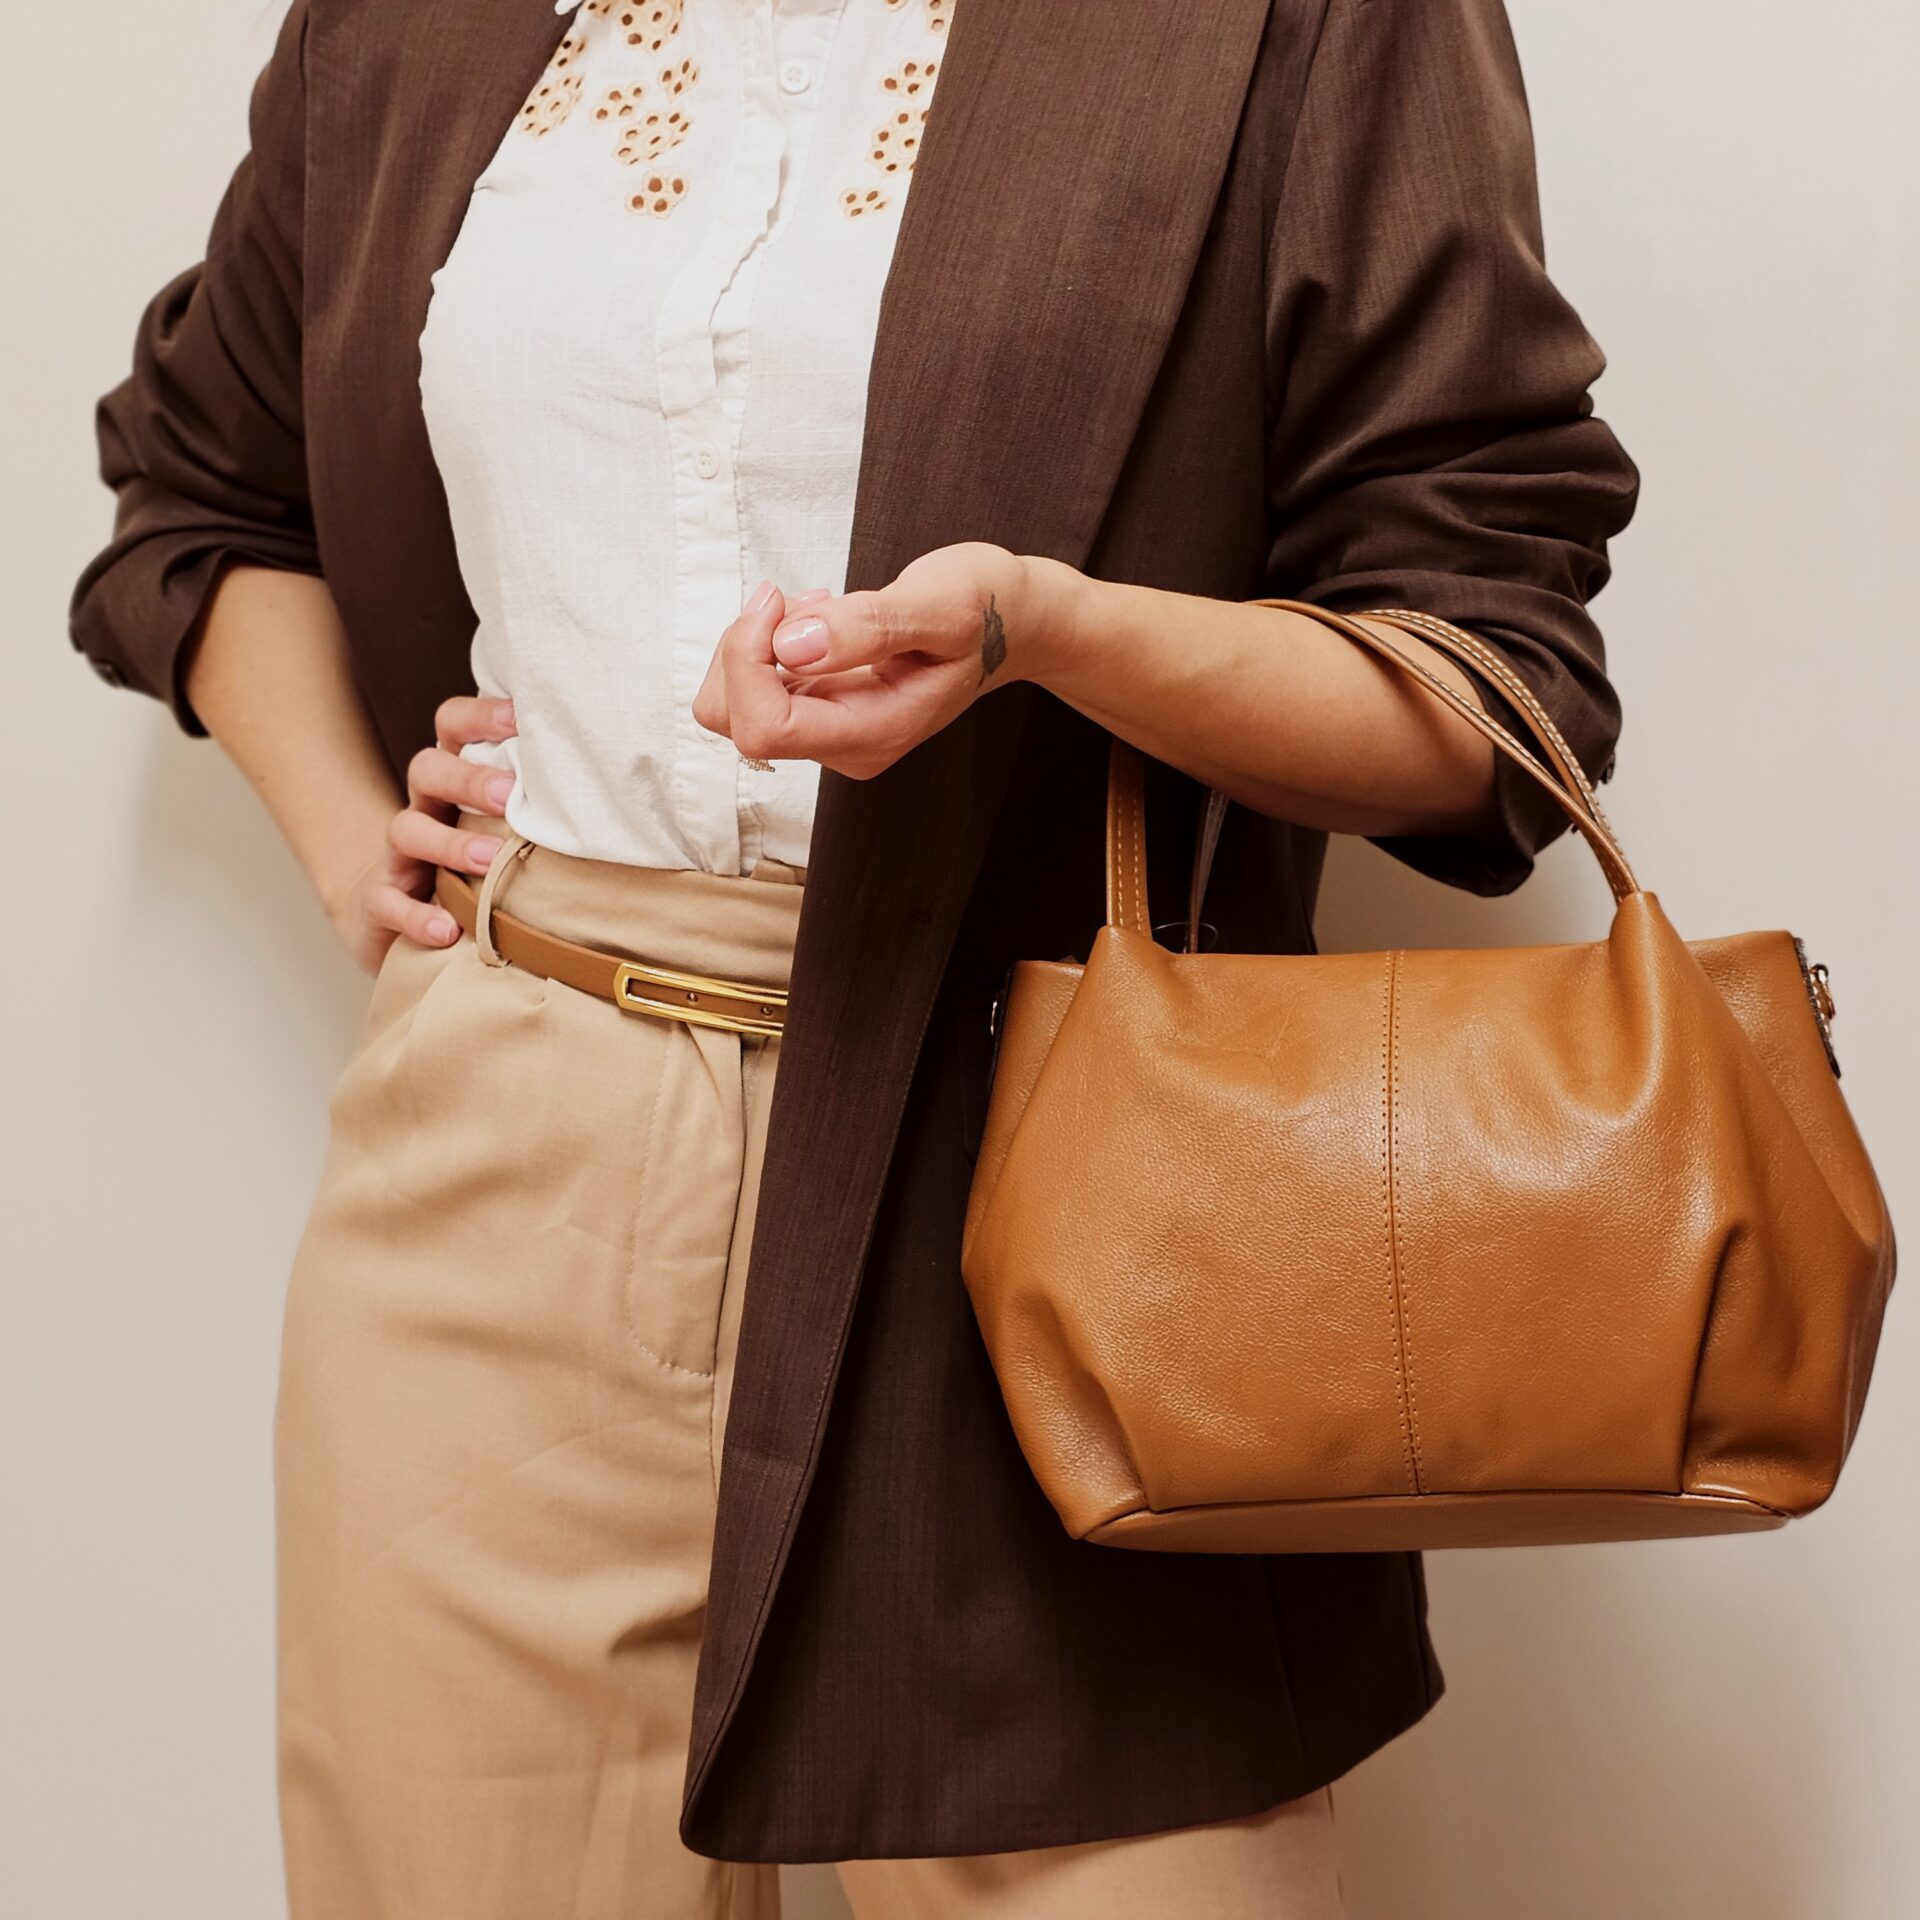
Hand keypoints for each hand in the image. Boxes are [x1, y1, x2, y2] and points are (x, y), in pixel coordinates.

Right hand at [326, 695, 518, 973]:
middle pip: (428, 770)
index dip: (479, 716)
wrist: (399, 913)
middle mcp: (425, 807)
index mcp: (455, 780)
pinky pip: (386, 901)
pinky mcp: (381, 898)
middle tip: (509, 794)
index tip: (519, 718)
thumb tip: (613, 784)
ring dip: (450, 843)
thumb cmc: (473, 859)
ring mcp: (399, 853)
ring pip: (406, 830)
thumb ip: (539, 802)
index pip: (453, 728)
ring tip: (490, 860)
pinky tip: (447, 928)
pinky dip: (415, 915)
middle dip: (468, 779)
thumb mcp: (504, 824)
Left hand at [691, 543, 1031, 779]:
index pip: (763, 727)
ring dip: (754, 641)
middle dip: (743, 647)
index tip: (780, 601)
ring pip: (733, 701)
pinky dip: (765, 640)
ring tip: (819, 606)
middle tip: (797, 597)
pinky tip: (819, 618)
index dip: (748, 660)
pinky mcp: (817, 707)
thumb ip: (868, 627)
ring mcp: (828, 730)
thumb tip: (791, 646)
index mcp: (873, 733)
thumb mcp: (940, 605)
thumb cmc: (986, 611)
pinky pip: (754, 683)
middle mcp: (844, 745)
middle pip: (733, 717)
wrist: (1012, 624)